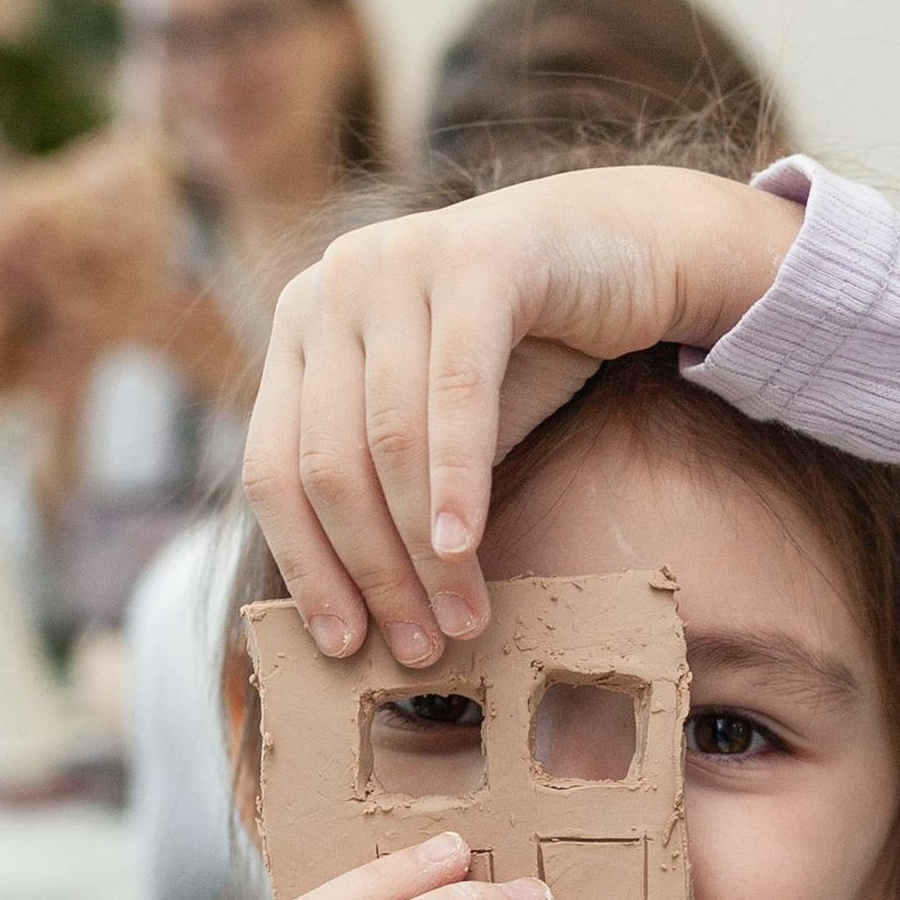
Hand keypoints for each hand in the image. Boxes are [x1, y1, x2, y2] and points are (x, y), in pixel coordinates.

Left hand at [242, 165, 803, 667]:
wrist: (627, 251)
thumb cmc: (524, 351)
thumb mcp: (433, 425)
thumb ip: (382, 488)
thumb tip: (351, 615)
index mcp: (301, 325)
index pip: (272, 467)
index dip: (305, 566)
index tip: (343, 645)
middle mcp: (333, 283)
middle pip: (326, 465)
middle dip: (372, 573)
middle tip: (420, 648)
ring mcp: (399, 260)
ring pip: (388, 441)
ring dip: (422, 550)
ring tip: (461, 619)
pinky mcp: (477, 256)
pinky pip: (456, 392)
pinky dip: (456, 482)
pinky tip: (464, 548)